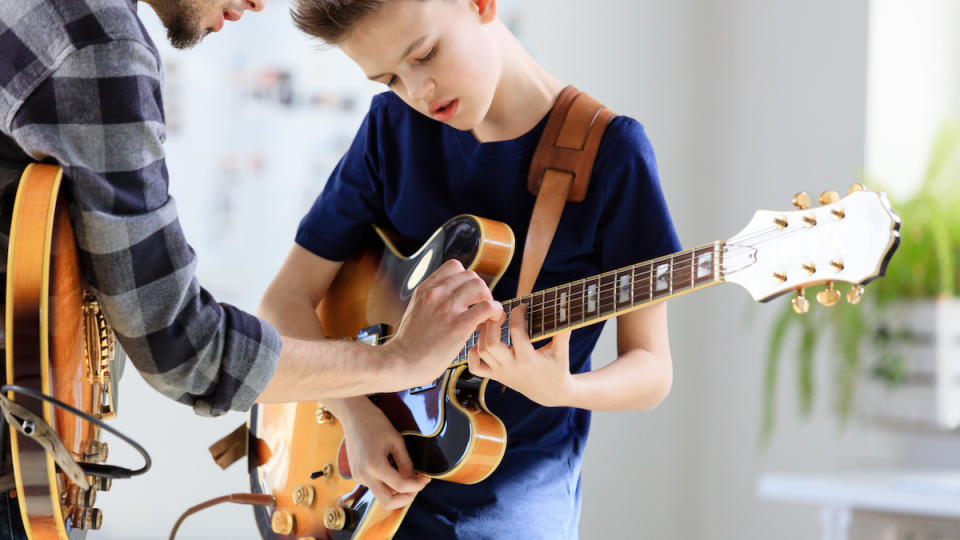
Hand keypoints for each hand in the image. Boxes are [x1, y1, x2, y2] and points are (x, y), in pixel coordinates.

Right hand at [339, 400, 429, 509]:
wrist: (354, 415)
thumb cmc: (375, 423)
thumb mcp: (397, 441)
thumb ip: (406, 464)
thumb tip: (414, 479)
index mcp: (375, 465)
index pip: (401, 486)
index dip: (417, 485)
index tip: (426, 479)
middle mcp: (364, 475)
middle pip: (387, 502)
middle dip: (405, 498)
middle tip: (417, 486)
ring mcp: (358, 476)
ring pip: (381, 495)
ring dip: (396, 491)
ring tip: (407, 475)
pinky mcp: (356, 474)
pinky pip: (375, 486)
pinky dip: (387, 483)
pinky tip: (394, 470)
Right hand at [384, 259, 503, 388]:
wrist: (400, 362)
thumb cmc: (409, 344)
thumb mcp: (416, 310)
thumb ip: (432, 300)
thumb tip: (454, 299)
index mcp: (425, 289)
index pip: (454, 266)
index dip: (466, 279)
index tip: (468, 295)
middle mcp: (436, 294)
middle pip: (471, 276)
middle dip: (480, 290)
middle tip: (480, 307)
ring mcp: (447, 308)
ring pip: (480, 286)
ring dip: (488, 299)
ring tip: (486, 315)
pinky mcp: (459, 325)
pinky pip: (487, 307)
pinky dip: (495, 312)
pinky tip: (491, 321)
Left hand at [466, 304, 573, 406]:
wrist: (551, 393)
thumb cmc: (557, 369)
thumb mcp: (562, 352)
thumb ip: (562, 332)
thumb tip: (564, 308)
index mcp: (527, 359)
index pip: (516, 332)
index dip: (518, 314)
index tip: (522, 306)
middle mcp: (511, 366)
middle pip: (491, 343)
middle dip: (493, 323)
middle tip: (501, 312)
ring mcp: (500, 372)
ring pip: (482, 351)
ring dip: (483, 333)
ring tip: (493, 322)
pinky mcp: (495, 376)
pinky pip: (475, 367)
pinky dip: (472, 354)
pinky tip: (481, 342)